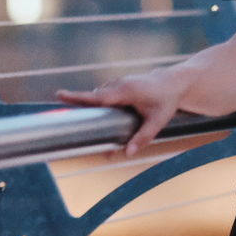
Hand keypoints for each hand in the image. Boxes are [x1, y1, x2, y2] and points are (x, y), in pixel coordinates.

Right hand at [57, 68, 187, 156]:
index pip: (97, 97)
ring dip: (90, 105)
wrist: (176, 82)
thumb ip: (143, 137)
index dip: (78, 97)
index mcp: (125, 91)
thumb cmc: (167, 101)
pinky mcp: (120, 85)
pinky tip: (98, 113)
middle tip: (62, 106)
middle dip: (78, 103)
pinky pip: (104, 95)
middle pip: (93, 97)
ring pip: (99, 96)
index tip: (59, 94)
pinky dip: (98, 102)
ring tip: (78, 113)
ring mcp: (119, 83)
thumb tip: (128, 153)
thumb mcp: (158, 121)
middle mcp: (119, 84)